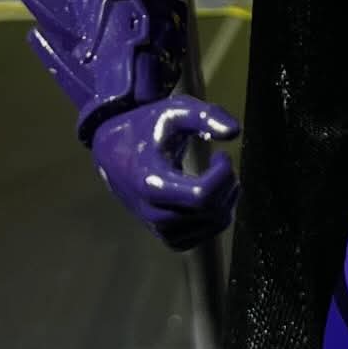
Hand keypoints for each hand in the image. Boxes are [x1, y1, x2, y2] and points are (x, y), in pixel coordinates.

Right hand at [92, 96, 239, 248]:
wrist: (113, 151)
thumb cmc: (145, 129)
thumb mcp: (173, 112)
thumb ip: (205, 116)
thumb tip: (234, 132)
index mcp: (151, 183)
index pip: (202, 196)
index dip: (223, 175)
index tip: (221, 156)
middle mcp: (153, 211)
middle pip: (211, 211)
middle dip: (227, 184)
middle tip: (221, 163)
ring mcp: (160, 227)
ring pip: (213, 225)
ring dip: (227, 199)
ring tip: (218, 176)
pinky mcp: (167, 236)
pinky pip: (205, 236)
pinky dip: (217, 217)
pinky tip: (212, 195)